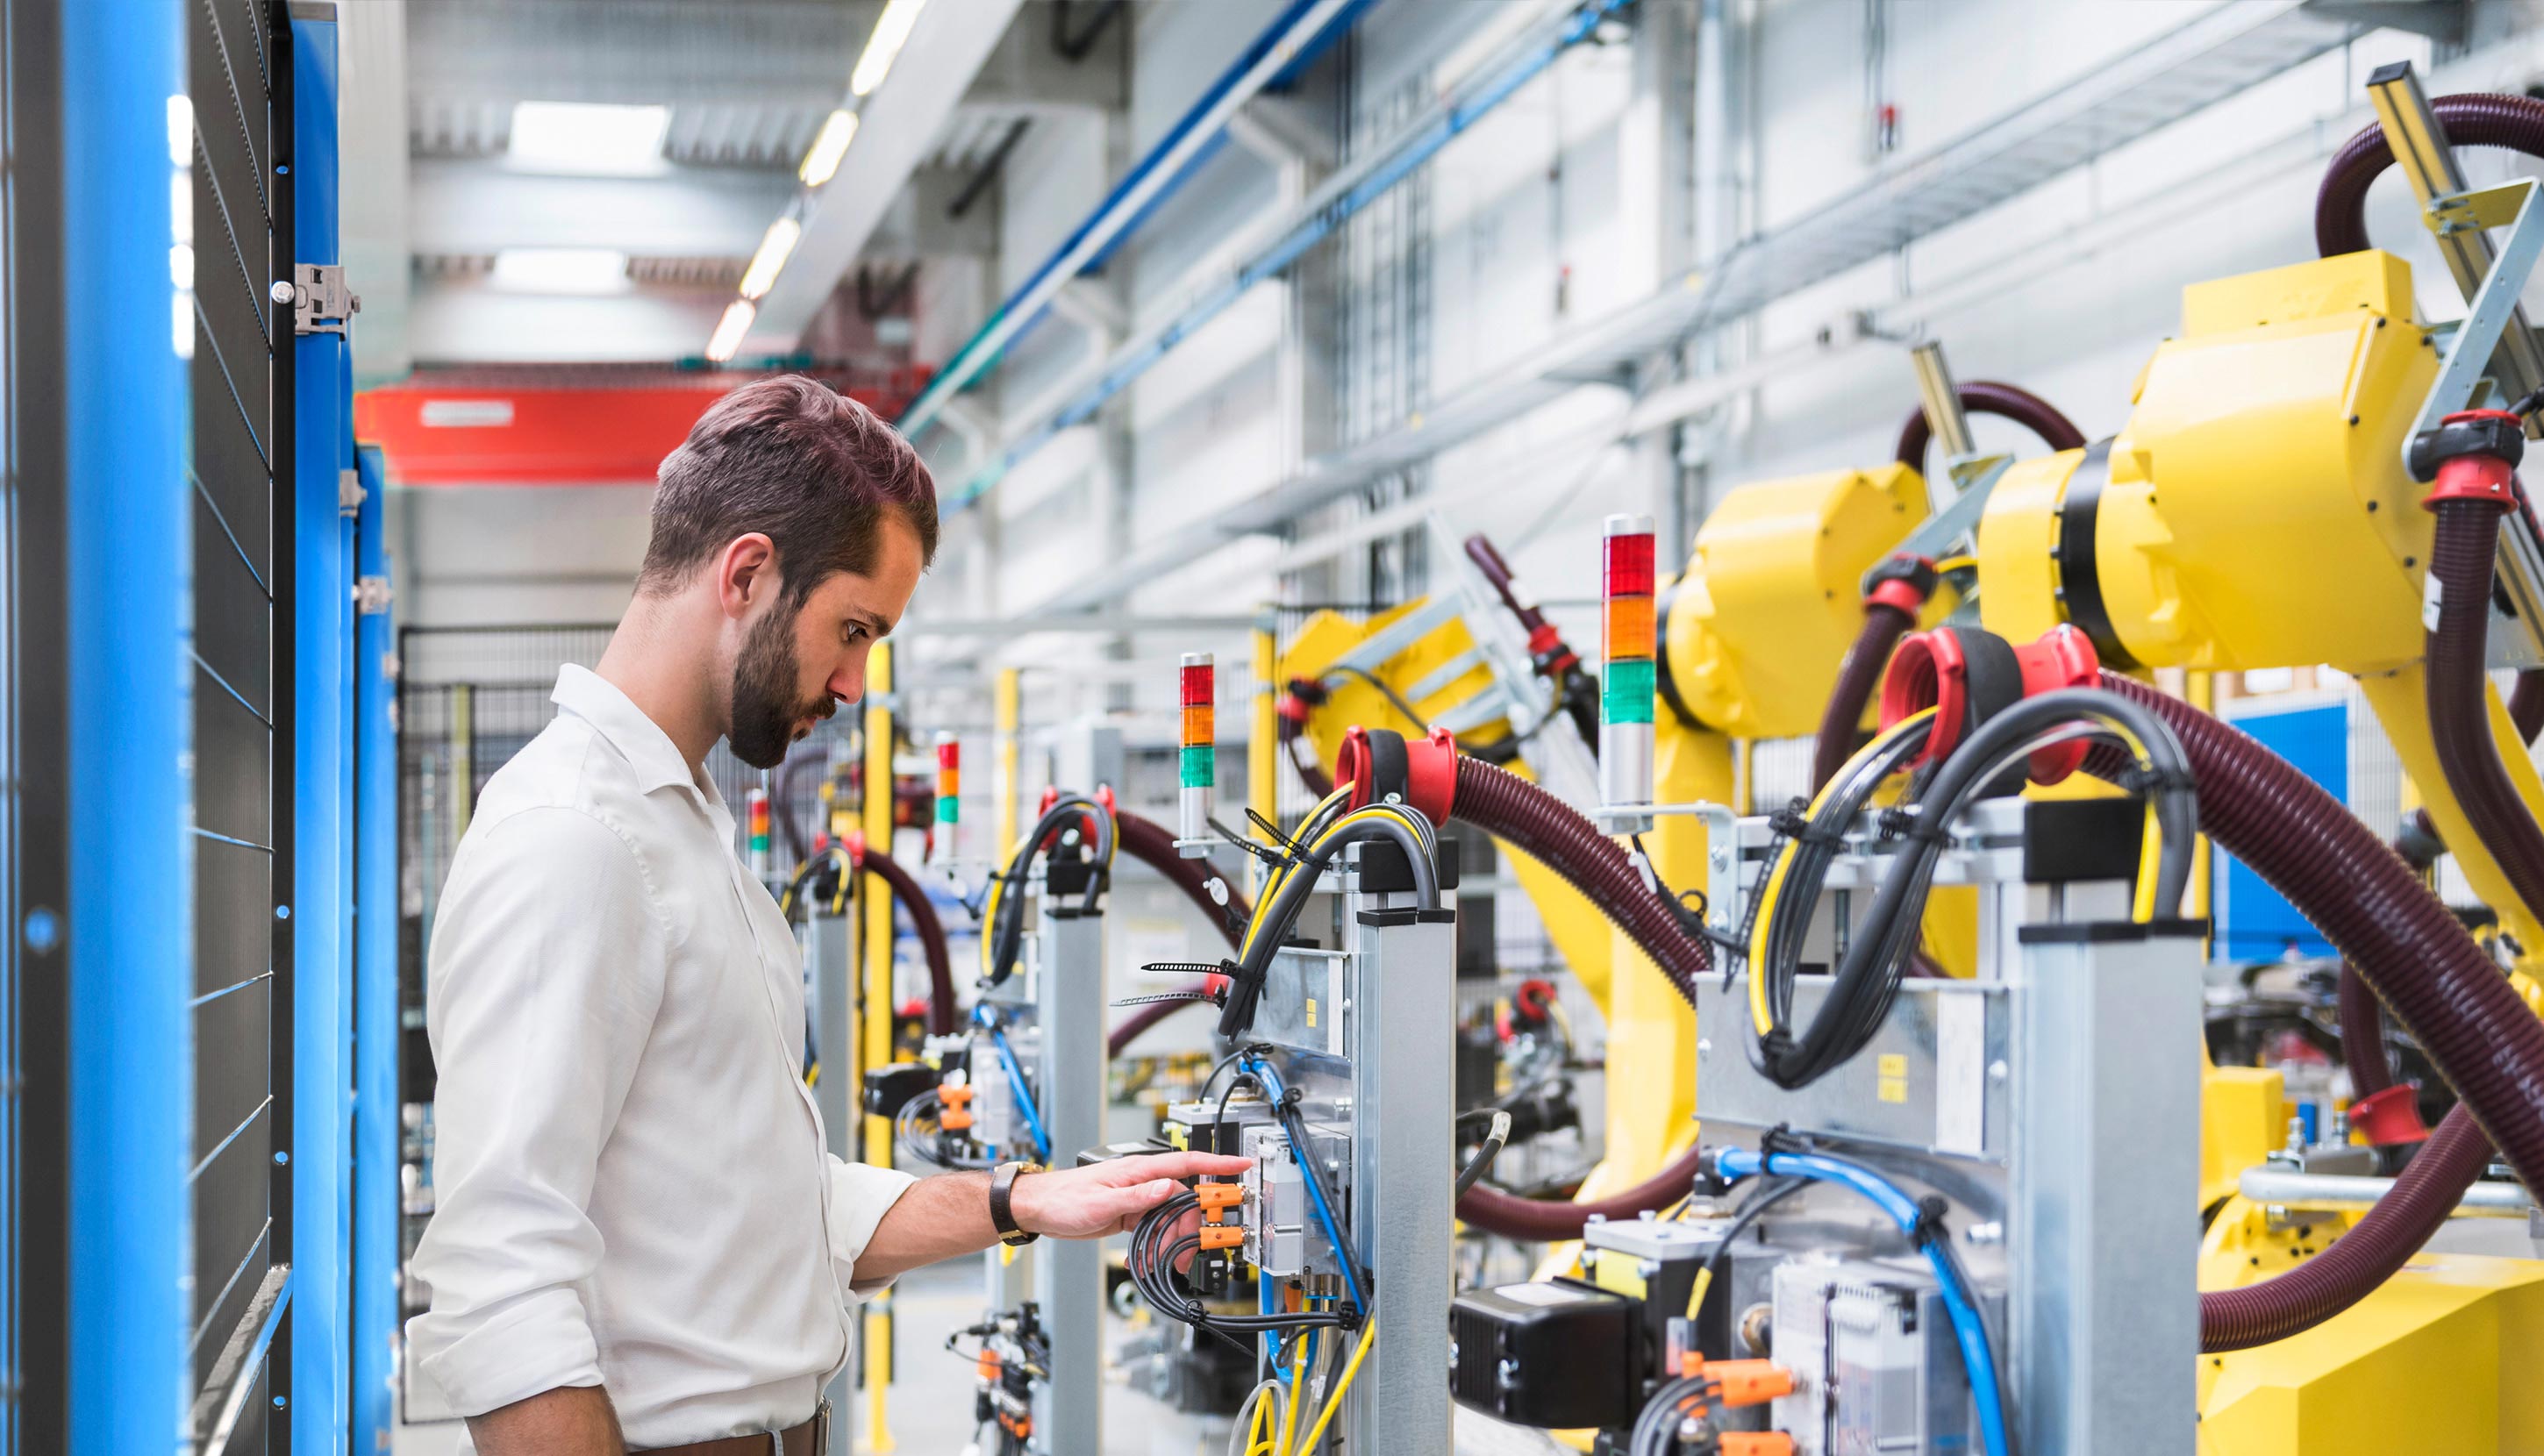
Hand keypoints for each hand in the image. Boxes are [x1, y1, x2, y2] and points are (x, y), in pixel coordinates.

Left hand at [1008, 1150, 1250, 1239]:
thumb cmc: (1063, 1199)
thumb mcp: (1100, 1201)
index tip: (1241, 1165)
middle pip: (1184, 1199)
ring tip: (1164, 1261)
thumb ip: (1136, 1197)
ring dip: (1172, 1240)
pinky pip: (1156, 1227)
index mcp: (1138, 1171)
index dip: (1218, 1164)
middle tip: (1190, 1249)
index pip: (1187, 1163)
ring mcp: (1138, 1197)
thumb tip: (1167, 1189)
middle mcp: (1142, 1181)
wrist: (1040, 1209)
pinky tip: (1149, 1258)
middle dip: (1192, 1225)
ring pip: (1171, 1216)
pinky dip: (1158, 1244)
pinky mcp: (1131, 1212)